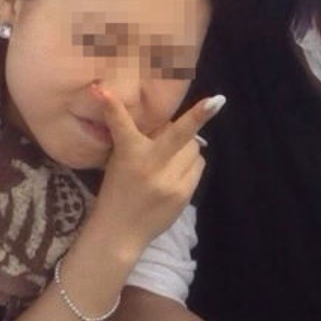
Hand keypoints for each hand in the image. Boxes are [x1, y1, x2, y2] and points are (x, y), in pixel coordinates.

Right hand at [88, 87, 224, 249]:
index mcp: (128, 153)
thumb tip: (168, 122)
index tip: (102, 89)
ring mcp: (169, 181)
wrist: (120, 232)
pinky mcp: (183, 194)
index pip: (120, 125)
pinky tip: (178, 172)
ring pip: (194, 148)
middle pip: (180, 134)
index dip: (112, 105)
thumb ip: (138, 141)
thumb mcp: (119, 161)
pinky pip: (198, 166)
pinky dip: (191, 164)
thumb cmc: (117, 191)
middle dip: (199, 116)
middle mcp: (150, 165)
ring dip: (187, 146)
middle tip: (218, 101)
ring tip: (172, 156)